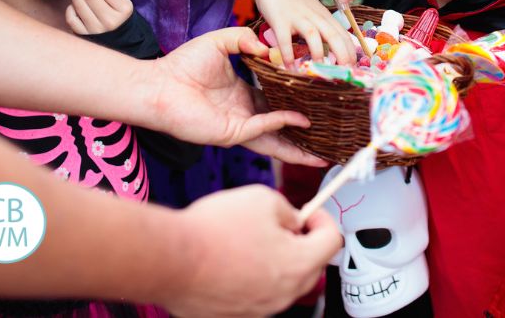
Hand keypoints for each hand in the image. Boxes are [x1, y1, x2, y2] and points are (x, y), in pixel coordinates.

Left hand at [151, 27, 325, 165]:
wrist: (158, 84)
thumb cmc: (182, 64)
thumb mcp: (220, 41)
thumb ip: (244, 39)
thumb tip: (269, 48)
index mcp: (242, 94)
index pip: (276, 101)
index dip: (295, 100)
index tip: (317, 95)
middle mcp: (244, 113)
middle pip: (281, 126)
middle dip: (303, 133)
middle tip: (329, 132)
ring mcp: (239, 125)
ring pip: (276, 138)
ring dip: (298, 145)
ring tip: (322, 152)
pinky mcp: (231, 133)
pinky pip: (263, 128)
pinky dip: (282, 123)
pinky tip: (300, 120)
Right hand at [162, 186, 340, 316]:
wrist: (171, 259)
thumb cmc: (214, 230)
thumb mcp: (264, 198)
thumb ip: (288, 210)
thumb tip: (291, 220)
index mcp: (298, 264)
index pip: (332, 241)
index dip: (324, 219)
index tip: (312, 211)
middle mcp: (283, 294)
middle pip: (311, 266)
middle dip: (302, 242)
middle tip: (282, 224)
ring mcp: (260, 309)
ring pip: (282, 281)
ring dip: (276, 260)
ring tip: (249, 239)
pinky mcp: (236, 315)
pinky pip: (256, 293)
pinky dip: (251, 276)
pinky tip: (231, 258)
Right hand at [247, 0, 355, 65]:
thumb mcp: (312, 10)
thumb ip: (321, 26)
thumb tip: (332, 50)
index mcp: (324, 16)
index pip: (343, 35)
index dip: (351, 52)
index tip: (355, 69)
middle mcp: (314, 16)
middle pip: (333, 35)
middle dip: (343, 55)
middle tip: (347, 73)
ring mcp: (297, 17)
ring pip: (313, 35)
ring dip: (319, 53)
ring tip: (321, 72)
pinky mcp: (279, 19)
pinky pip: (284, 38)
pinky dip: (288, 53)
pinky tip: (289, 67)